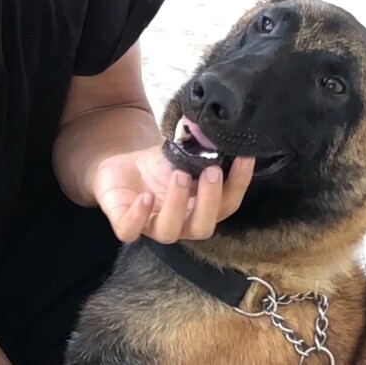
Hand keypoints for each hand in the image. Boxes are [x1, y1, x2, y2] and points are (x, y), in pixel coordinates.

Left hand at [93, 144, 254, 243]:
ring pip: (169, 232)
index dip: (239, 184)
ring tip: (180, 174)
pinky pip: (131, 231)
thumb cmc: (156, 167)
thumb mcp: (181, 155)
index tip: (244, 158)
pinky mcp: (125, 224)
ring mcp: (152, 226)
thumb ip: (202, 151)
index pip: (227, 205)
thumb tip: (221, 134)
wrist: (121, 167)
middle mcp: (180, 223)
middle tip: (212, 171)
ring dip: (177, 203)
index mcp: (200, 209)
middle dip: (210, 200)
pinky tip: (145, 197)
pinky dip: (138, 216)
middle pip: (203, 227)